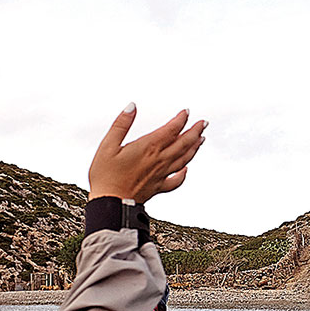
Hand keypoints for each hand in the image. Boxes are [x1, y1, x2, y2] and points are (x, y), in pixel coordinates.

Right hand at [88, 103, 207, 203]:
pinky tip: (186, 169)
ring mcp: (161, 175)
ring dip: (194, 148)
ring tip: (201, 139)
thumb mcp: (108, 145)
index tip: (187, 112)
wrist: (110, 203)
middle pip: (183, 143)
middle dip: (195, 131)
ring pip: (184, 159)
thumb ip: (121, 124)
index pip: (171, 130)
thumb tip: (132, 107)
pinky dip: (184, 174)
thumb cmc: (106, 175)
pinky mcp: (159, 187)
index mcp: (148, 148)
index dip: (181, 120)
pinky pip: (176, 180)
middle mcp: (159, 160)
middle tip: (203, 123)